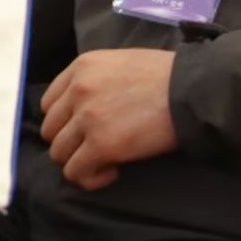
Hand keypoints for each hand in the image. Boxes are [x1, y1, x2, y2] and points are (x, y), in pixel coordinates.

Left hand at [39, 49, 178, 190]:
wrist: (190, 90)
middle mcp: (77, 90)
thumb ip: (96, 80)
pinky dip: (91, 178)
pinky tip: (113, 171)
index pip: (50, 103)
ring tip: (105, 161)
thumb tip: (88, 105)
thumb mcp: (120, 62)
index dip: (64, 121)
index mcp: (81, 67)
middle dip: (70, 143)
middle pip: (51, 129)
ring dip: (79, 161)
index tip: (84, 130)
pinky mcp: (101, 145)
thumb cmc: (165, 75)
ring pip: (59, 153)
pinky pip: (76, 172)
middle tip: (95, 147)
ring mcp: (87, 118)